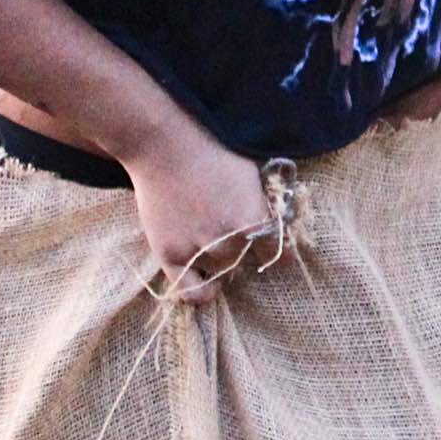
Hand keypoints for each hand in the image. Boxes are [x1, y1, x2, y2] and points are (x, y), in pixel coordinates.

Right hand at [122, 123, 272, 305]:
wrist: (163, 146)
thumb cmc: (211, 151)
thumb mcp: (251, 173)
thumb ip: (264, 204)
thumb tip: (277, 223)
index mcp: (255, 221)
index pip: (276, 253)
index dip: (275, 249)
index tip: (271, 248)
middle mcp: (230, 242)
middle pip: (246, 261)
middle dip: (243, 249)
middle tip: (230, 231)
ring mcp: (199, 251)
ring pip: (221, 271)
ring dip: (221, 261)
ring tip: (211, 240)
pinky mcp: (171, 255)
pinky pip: (192, 292)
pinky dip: (202, 293)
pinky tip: (208, 283)